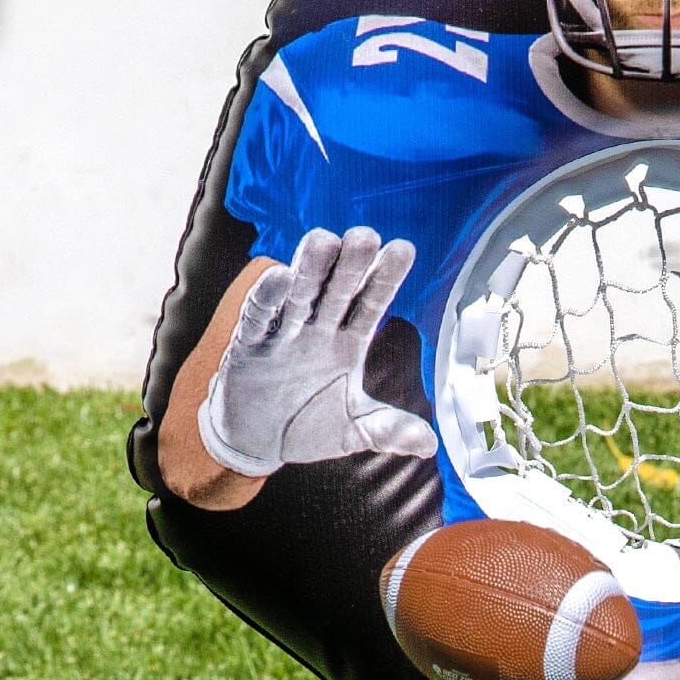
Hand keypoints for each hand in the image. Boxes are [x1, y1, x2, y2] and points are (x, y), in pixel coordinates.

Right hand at [199, 225, 435, 475]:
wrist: (258, 442)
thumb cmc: (309, 426)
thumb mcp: (354, 432)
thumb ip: (388, 431)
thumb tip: (430, 444)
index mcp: (348, 342)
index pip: (371, 303)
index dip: (385, 278)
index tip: (404, 249)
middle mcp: (319, 329)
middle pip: (338, 290)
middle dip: (351, 264)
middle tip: (365, 236)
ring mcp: (284, 334)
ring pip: (299, 295)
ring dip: (309, 269)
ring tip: (322, 241)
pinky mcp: (249, 345)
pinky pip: (259, 318)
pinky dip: (267, 298)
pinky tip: (279, 277)